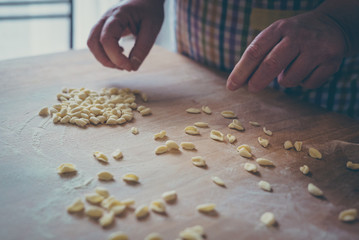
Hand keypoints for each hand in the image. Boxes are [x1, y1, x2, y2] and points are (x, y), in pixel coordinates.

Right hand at [87, 0, 163, 70]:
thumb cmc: (150, 11)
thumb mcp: (152, 29)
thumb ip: (142, 48)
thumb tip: (133, 67)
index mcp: (118, 15)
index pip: (106, 39)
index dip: (115, 58)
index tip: (130, 67)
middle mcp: (106, 18)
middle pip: (93, 42)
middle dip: (106, 60)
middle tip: (125, 67)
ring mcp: (103, 22)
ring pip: (92, 44)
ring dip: (105, 58)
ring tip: (123, 63)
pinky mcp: (105, 28)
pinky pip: (98, 43)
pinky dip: (106, 53)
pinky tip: (121, 53)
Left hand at [226, 10, 346, 91]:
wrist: (334, 25)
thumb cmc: (294, 35)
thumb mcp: (276, 35)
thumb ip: (260, 55)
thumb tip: (241, 82)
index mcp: (279, 29)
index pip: (255, 52)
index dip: (241, 71)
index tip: (231, 86)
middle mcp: (298, 36)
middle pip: (271, 65)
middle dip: (258, 81)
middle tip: (252, 89)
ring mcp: (316, 49)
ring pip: (290, 79)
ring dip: (286, 80)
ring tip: (292, 68)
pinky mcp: (331, 61)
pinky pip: (308, 84)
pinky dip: (304, 82)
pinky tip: (309, 69)